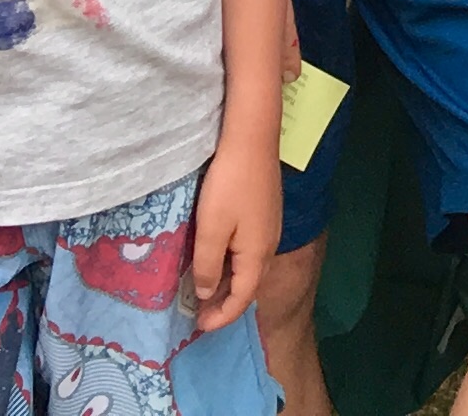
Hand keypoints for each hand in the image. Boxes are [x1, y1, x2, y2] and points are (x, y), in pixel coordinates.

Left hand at [190, 141, 281, 331]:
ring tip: (204, 291)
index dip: (221, 317)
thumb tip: (207, 293)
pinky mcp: (265, 212)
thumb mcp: (211, 230)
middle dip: (225, 303)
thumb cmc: (229, 186)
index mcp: (257, 254)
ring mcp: (269, 227)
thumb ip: (208, 266)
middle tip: (198, 314)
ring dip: (228, 284)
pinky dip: (233, 265)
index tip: (199, 328)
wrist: (252, 139)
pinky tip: (217, 259)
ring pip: (249, 267)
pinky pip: (249, 251)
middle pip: (248, 285)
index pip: (242, 298)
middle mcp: (268, 245)